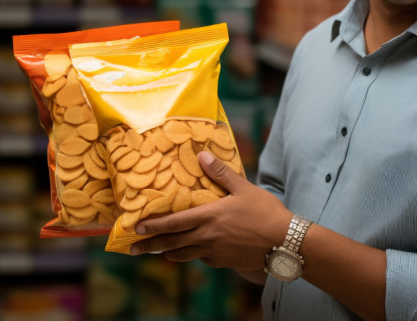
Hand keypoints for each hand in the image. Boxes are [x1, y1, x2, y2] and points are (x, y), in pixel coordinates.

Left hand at [129, 151, 292, 269]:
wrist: (283, 241)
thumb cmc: (265, 212)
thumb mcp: (243, 188)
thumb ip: (221, 173)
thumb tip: (202, 155)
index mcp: (208, 217)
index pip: (173, 223)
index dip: (152, 225)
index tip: (135, 228)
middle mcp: (206, 237)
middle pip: (171, 243)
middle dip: (149, 245)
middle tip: (132, 248)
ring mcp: (214, 252)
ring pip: (183, 255)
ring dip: (169, 253)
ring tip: (160, 252)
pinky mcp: (223, 262)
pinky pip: (202, 259)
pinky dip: (194, 255)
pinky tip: (195, 252)